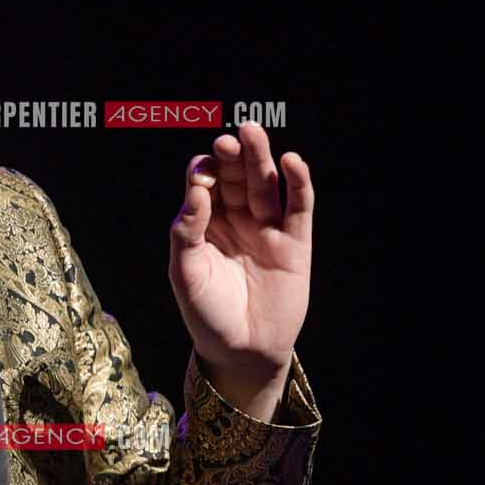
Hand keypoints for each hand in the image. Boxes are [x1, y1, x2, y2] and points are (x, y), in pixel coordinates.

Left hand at [168, 120, 312, 409]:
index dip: (204, 172)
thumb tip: (197, 191)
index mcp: (207, 222)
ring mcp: (268, 228)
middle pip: (236, 176)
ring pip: (265, 184)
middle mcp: (238, 219)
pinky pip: (298, 207)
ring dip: (260, 158)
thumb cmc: (207, 314)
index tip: (201, 174)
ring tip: (252, 132)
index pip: (206, 183)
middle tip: (227, 138)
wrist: (242, 352)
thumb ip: (187, 232)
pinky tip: (291, 161)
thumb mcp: (187, 274)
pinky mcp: (296, 243)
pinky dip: (298, 183)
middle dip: (232, 156)